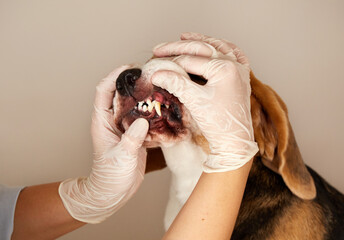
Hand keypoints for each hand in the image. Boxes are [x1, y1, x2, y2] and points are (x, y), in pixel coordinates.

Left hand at [59, 65, 148, 223]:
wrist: (114, 191)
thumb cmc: (111, 175)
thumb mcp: (121, 156)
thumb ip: (131, 139)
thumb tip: (143, 121)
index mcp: (102, 122)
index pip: (103, 91)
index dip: (114, 76)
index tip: (129, 68)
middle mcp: (112, 120)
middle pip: (120, 94)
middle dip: (133, 82)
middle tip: (150, 74)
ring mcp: (124, 126)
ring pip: (133, 104)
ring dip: (144, 95)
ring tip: (160, 87)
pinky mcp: (135, 134)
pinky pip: (143, 117)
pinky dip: (152, 111)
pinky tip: (164, 108)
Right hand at [151, 33, 257, 171]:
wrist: (234, 142)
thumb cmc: (217, 124)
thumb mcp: (194, 101)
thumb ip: (176, 83)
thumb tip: (156, 73)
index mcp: (225, 69)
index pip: (189, 61)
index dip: (169, 62)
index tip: (153, 63)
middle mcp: (235, 64)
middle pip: (201, 49)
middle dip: (178, 48)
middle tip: (158, 49)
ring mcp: (240, 69)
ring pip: (217, 47)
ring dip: (200, 41)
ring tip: (183, 36)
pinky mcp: (242, 77)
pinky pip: (233, 54)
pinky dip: (221, 48)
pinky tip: (214, 45)